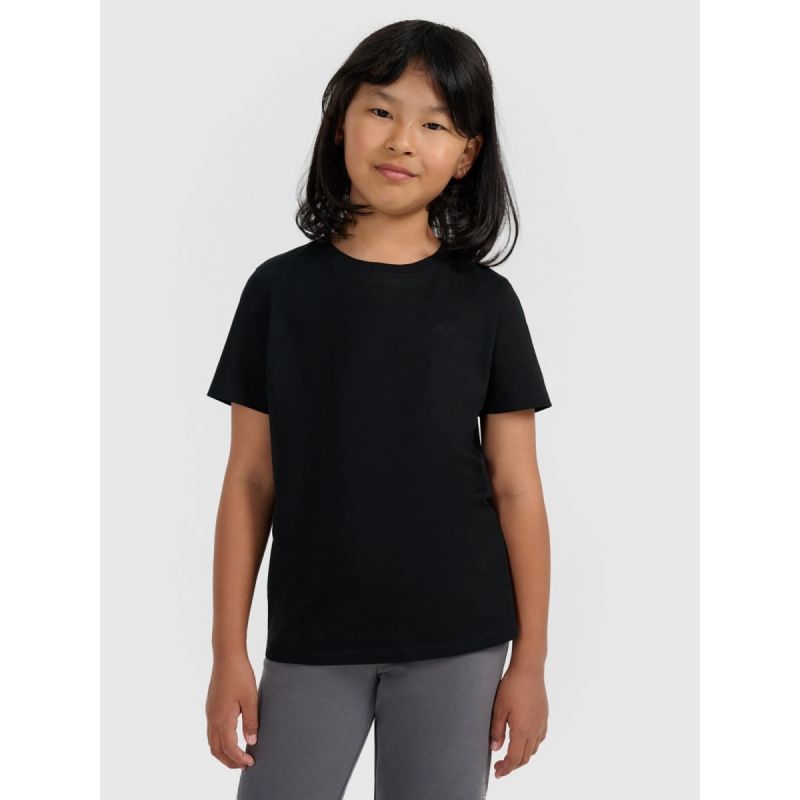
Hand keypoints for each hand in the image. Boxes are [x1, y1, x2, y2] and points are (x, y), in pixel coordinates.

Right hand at [206, 653, 258, 768]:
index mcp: (222, 719)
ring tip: (238, 755)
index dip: (239, 759)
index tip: (251, 762)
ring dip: (224, 752)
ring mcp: (210, 713)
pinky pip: (212, 732)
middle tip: (244, 764)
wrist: (226, 656)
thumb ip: (251, 722)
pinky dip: (220, 741)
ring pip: (212, 742)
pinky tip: (232, 737)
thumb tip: (252, 742)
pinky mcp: (211, 707)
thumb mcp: (250, 699)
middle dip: (229, 761)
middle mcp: (212, 719)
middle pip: (216, 750)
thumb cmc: (240, 675)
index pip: (229, 748)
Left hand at [489, 664, 547, 778]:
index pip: (514, 758)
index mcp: (522, 730)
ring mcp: (541, 723)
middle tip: (500, 766)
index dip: (506, 768)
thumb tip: (495, 748)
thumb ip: (497, 730)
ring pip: (533, 749)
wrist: (529, 669)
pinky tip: (524, 740)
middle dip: (512, 765)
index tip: (497, 772)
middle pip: (525, 757)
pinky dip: (531, 745)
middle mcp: (535, 730)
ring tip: (510, 754)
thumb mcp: (499, 709)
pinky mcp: (544, 716)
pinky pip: (540, 738)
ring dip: (522, 755)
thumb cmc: (512, 687)